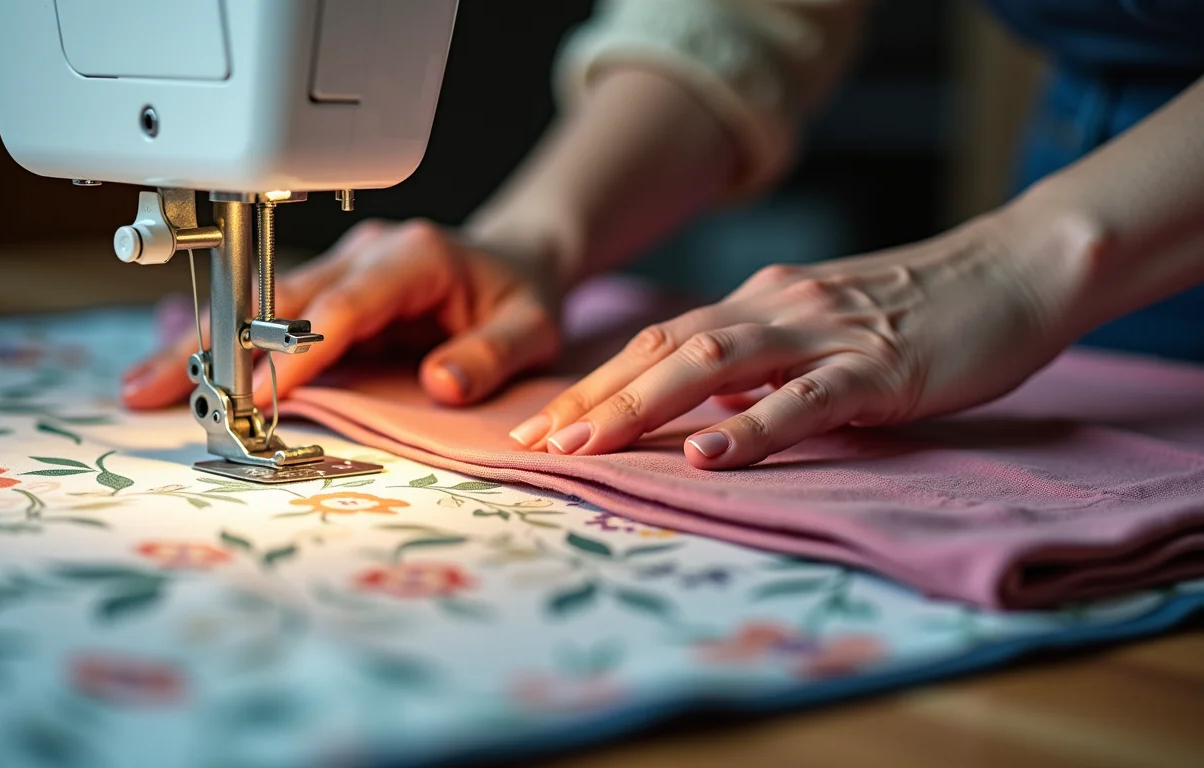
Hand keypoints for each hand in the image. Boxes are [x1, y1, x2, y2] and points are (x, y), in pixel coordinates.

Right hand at [122, 219, 563, 408]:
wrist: (512, 260)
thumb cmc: (519, 296)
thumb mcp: (530, 326)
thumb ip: (492, 355)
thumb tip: (440, 385)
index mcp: (413, 256)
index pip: (345, 305)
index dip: (296, 349)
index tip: (254, 391)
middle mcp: (365, 253)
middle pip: (280, 298)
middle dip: (218, 346)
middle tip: (156, 390)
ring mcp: (340, 266)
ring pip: (259, 303)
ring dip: (203, 345)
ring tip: (142, 388)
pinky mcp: (325, 287)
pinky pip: (266, 313)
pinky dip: (220, 340)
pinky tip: (170, 364)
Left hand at [509, 207, 1094, 468]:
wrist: (1013, 269)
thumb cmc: (918, 313)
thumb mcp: (821, 336)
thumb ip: (762, 368)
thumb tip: (703, 416)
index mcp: (760, 304)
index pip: (658, 342)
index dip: (594, 383)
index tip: (540, 424)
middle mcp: (777, 308)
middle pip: (665, 349)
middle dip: (594, 397)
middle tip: (534, 442)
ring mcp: (825, 333)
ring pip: (715, 363)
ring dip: (642, 406)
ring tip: (587, 446)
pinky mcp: (879, 366)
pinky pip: (804, 397)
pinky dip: (751, 427)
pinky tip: (706, 455)